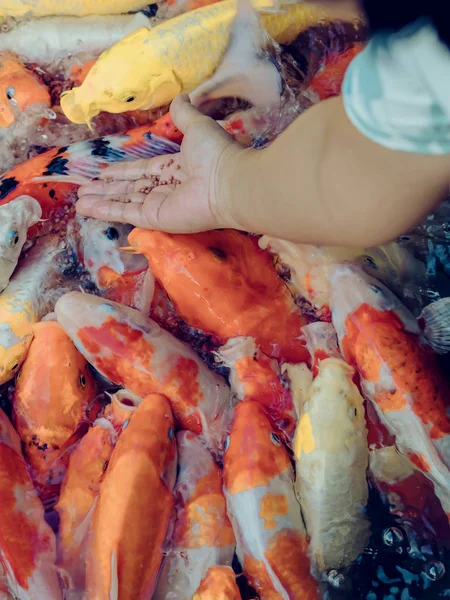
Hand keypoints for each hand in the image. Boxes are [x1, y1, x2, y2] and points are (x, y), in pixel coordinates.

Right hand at [76, 95, 244, 231]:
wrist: (228, 183)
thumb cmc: (215, 154)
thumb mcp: (197, 125)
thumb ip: (184, 114)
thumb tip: (181, 96)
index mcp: (175, 168)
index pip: (143, 170)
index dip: (123, 171)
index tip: (105, 171)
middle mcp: (166, 188)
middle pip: (130, 188)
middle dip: (107, 189)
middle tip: (85, 189)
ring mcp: (160, 205)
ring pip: (124, 201)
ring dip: (101, 201)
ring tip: (79, 200)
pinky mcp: (156, 218)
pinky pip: (126, 212)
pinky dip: (106, 211)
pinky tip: (86, 208)